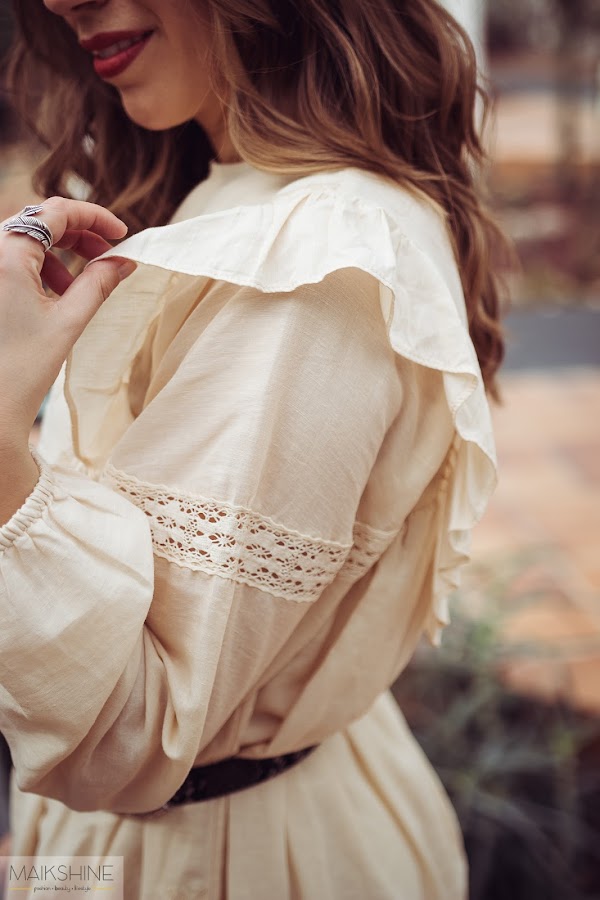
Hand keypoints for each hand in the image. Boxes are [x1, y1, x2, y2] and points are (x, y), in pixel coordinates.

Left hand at [0, 196, 135, 450]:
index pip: (56, 211)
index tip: (122, 233)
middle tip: (108, 256)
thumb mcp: (69, 321)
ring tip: (80, 286)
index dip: (94, 217)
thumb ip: (99, 283)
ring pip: (27, 239)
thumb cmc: (23, 367)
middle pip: (40, 221)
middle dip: (79, 235)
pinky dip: (40, 268)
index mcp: (6, 254)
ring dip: (60, 253)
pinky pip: (14, 259)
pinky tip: (57, 295)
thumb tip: (123, 261)